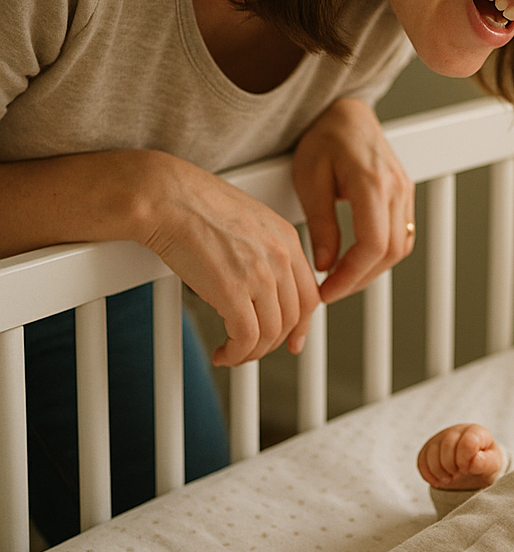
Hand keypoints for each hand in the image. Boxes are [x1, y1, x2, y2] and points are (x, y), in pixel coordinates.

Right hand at [139, 153, 320, 365]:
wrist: (167, 197)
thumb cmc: (195, 206)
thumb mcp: (248, 222)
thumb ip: (264, 251)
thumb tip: (262, 284)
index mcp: (287, 239)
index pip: (309, 293)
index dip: (301, 324)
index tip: (292, 339)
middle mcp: (280, 257)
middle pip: (293, 317)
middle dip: (274, 342)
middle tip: (253, 349)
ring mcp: (259, 274)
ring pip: (271, 332)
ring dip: (252, 352)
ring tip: (233, 353)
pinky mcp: (232, 291)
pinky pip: (246, 337)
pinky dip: (237, 354)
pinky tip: (223, 353)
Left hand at [292, 97, 414, 302]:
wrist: (346, 113)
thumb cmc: (325, 138)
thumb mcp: (310, 180)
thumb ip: (321, 225)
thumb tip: (325, 266)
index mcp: (371, 182)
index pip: (373, 245)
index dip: (351, 275)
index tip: (327, 290)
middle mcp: (396, 188)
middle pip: (391, 251)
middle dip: (360, 278)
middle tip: (330, 290)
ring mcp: (405, 191)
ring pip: (401, 247)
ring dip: (373, 269)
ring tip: (342, 277)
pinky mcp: (405, 194)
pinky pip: (403, 234)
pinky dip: (382, 253)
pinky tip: (357, 258)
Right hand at [417, 424, 503, 489]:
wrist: (474, 464)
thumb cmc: (485, 461)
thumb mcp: (493, 463)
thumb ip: (486, 462)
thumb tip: (475, 460)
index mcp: (475, 431)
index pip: (467, 442)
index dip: (465, 459)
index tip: (468, 469)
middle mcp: (456, 431)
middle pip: (447, 445)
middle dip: (452, 466)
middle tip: (459, 475)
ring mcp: (440, 438)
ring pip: (432, 453)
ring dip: (440, 472)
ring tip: (450, 478)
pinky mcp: (428, 449)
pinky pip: (422, 461)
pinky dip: (429, 475)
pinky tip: (440, 480)